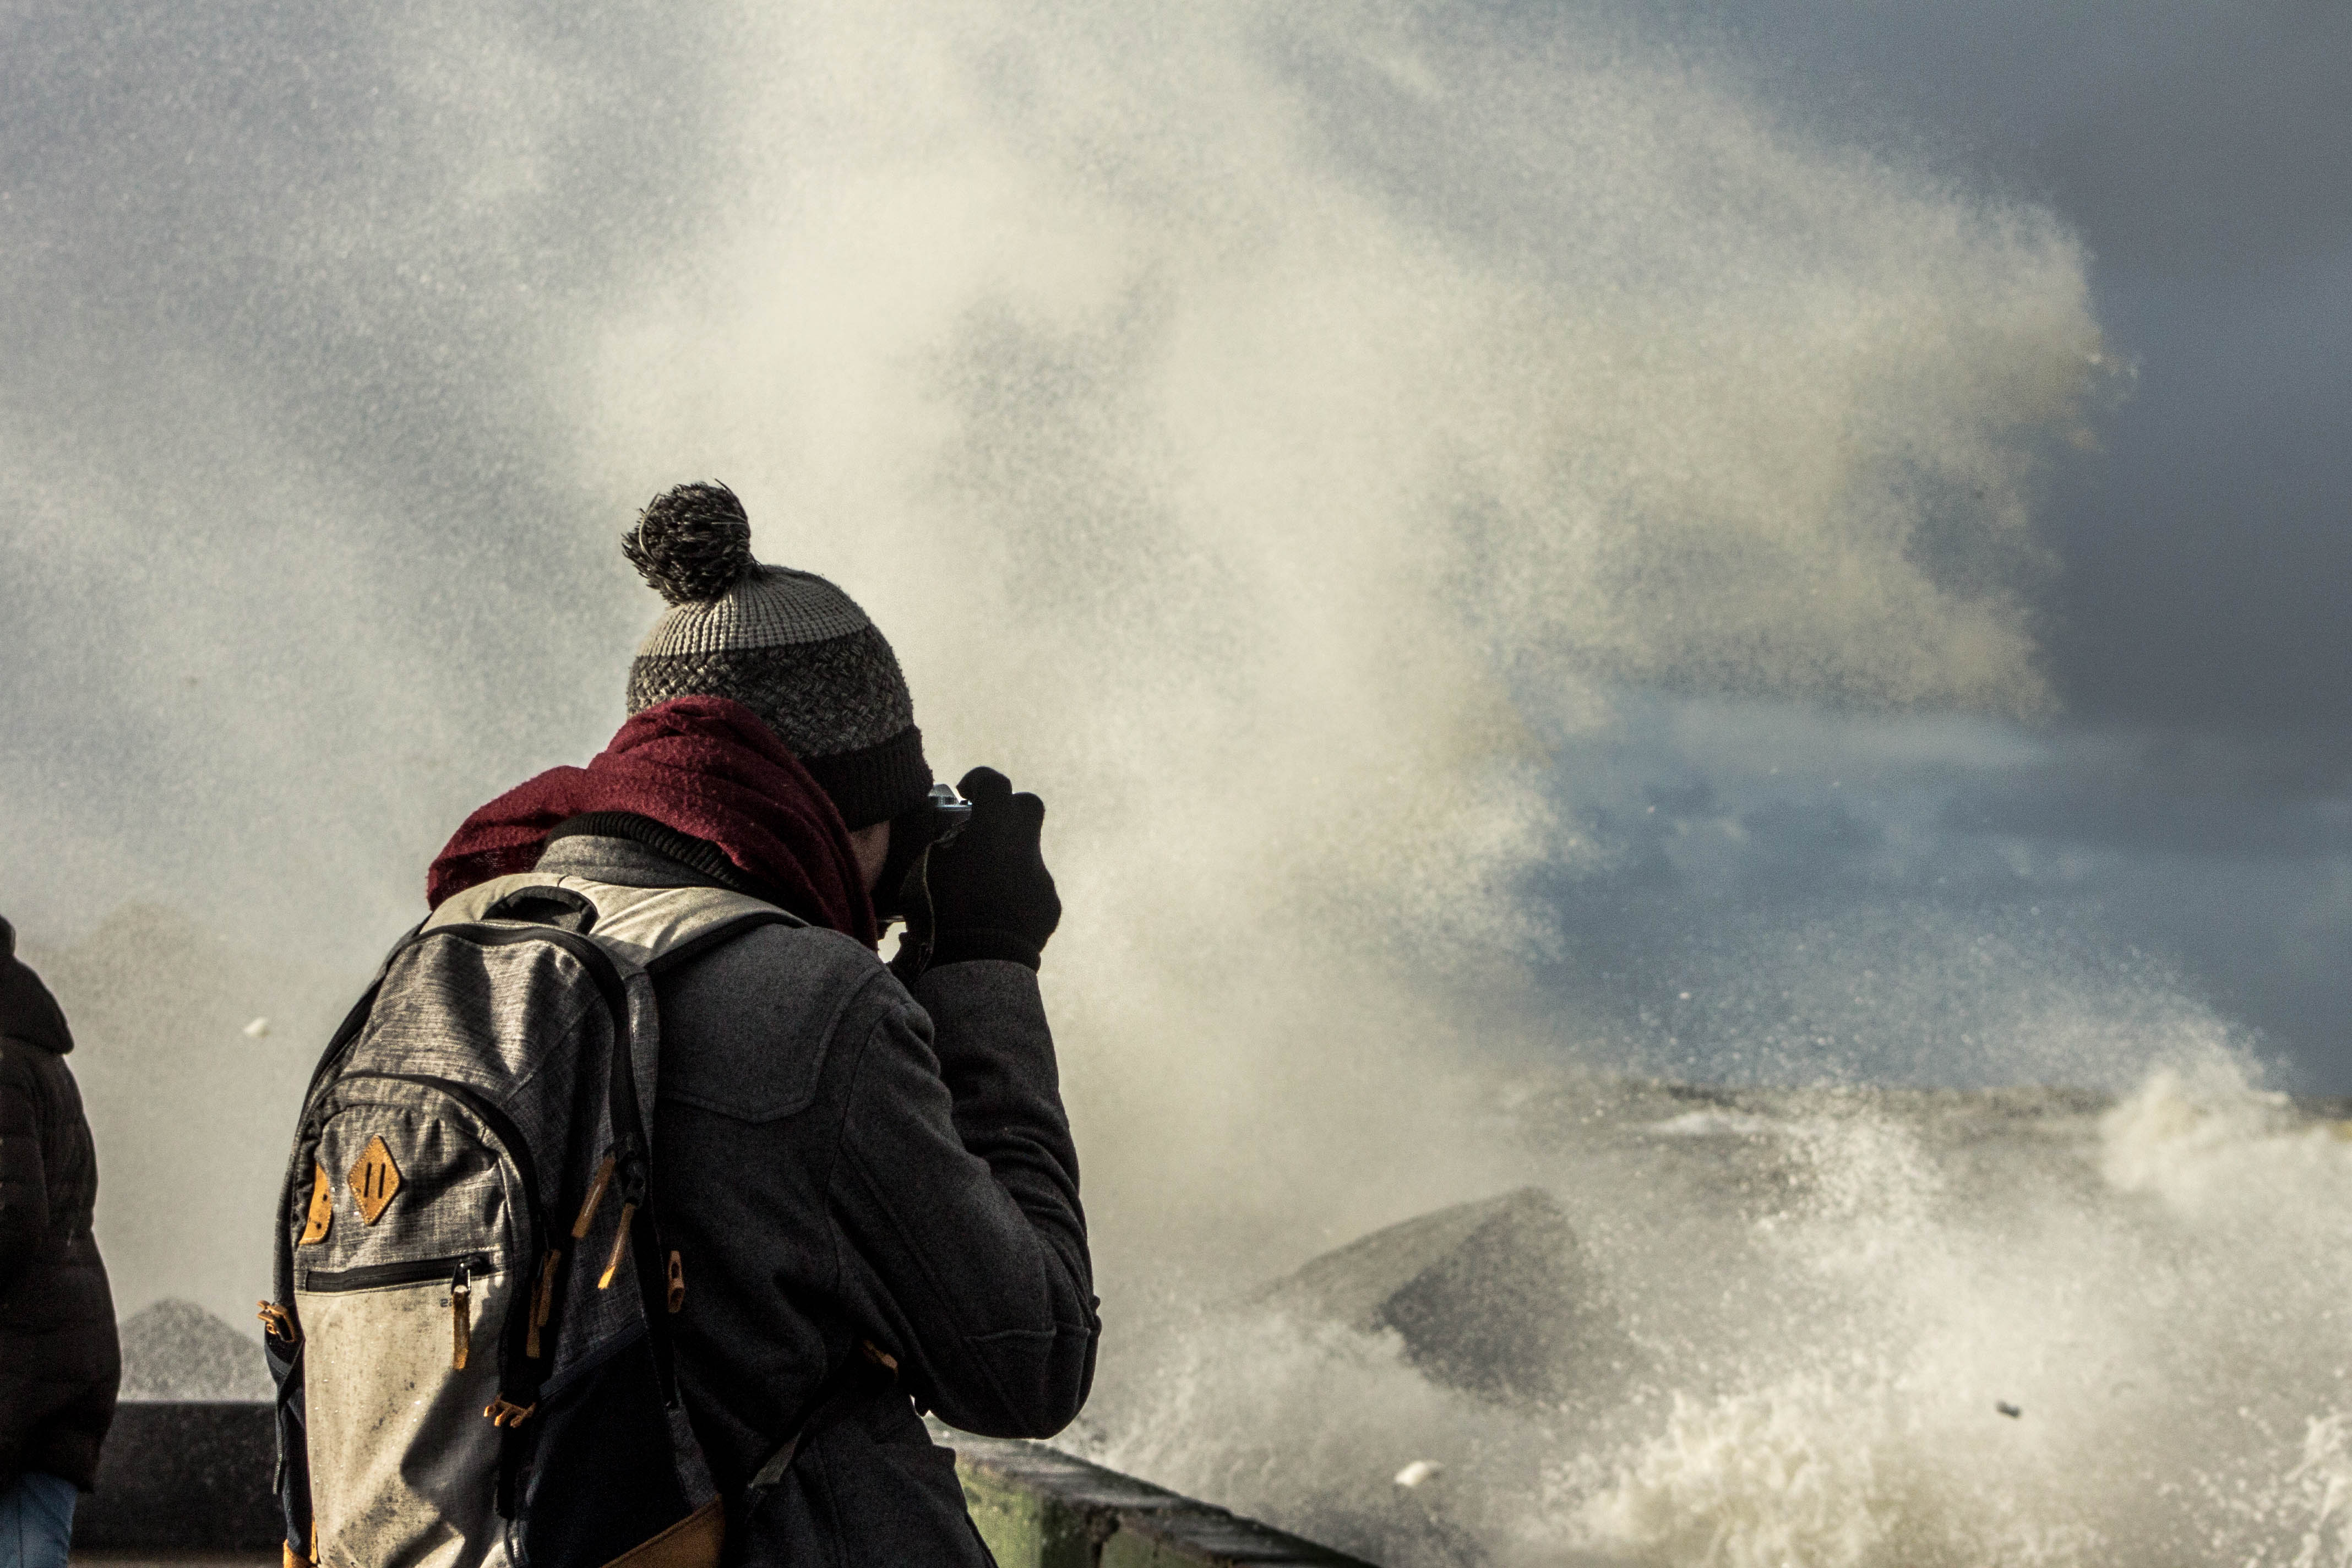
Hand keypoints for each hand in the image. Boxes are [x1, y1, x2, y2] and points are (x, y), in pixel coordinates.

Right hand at [925, 768, 1060, 967]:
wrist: (978, 965)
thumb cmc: (940, 913)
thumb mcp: (921, 870)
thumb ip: (938, 843)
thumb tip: (944, 834)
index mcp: (993, 829)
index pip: (995, 782)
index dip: (979, 780)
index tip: (966, 794)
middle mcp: (1024, 847)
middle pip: (1028, 806)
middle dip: (1007, 811)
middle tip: (982, 830)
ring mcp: (1041, 878)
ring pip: (1027, 854)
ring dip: (1006, 861)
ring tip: (978, 887)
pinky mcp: (1050, 906)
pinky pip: (1033, 890)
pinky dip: (1015, 895)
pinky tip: (994, 915)